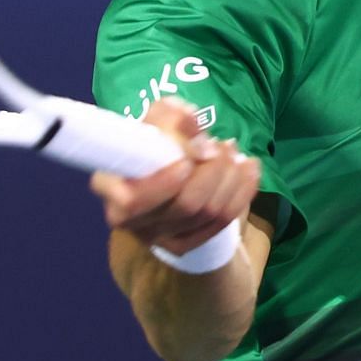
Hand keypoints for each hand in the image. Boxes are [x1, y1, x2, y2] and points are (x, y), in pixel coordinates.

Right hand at [89, 98, 260, 253]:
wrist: (165, 174)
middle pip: (184, 206)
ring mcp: (158, 237)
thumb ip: (171, 116)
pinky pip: (222, 222)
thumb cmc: (155, 141)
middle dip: (212, 172)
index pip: (134, 200)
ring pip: (208, 214)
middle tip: (222, 145)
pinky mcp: (184, 244)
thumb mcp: (158, 119)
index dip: (163, 183)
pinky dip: (242, 192)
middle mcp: (131, 219)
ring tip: (234, 151)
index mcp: (111, 187)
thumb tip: (191, 123)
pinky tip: (249, 168)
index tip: (186, 162)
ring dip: (231, 178)